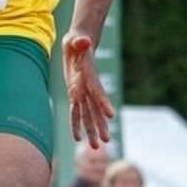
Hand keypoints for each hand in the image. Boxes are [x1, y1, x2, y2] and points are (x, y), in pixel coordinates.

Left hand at [63, 32, 114, 146]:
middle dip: (100, 125)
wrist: (78, 44)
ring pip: (88, 115)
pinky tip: (77, 138)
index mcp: (90, 76)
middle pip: (95, 109)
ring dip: (92, 130)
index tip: (111, 116)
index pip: (98, 92)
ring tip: (97, 146)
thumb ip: (80, 42)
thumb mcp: (77, 39)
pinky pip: (75, 112)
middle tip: (107, 141)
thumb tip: (83, 41)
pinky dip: (76, 124)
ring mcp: (82, 92)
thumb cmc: (78, 41)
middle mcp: (88, 88)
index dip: (104, 103)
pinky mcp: (74, 94)